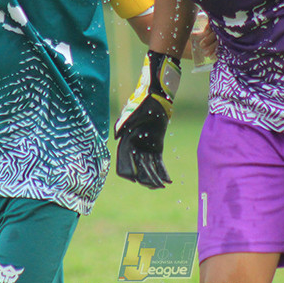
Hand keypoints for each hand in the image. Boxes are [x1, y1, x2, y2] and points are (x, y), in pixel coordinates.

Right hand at [114, 51, 180, 188]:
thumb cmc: (142, 103)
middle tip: (154, 186)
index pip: (123, 160)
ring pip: (148, 167)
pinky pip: (158, 162)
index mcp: (126, 140)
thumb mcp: (132, 113)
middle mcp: (135, 146)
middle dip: (145, 178)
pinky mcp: (157, 146)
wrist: (156, 96)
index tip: (135, 179)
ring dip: (154, 178)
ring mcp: (145, 146)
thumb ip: (124, 124)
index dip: (128, 171)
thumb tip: (116, 136)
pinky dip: (162, 171)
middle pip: (138, 167)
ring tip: (161, 186)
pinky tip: (167, 180)